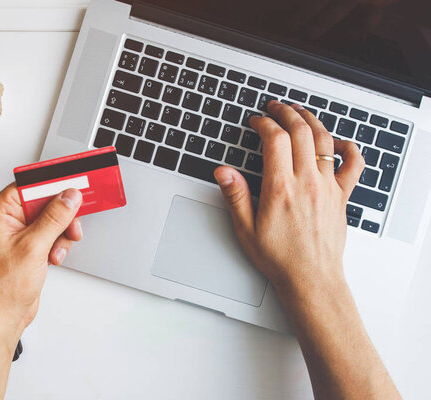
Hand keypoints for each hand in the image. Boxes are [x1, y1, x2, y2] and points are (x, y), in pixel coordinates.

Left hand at [0, 184, 82, 341]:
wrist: (2, 316)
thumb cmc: (1, 288)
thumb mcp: (33, 247)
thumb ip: (54, 218)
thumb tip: (69, 196)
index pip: (29, 186)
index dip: (53, 185)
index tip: (73, 184)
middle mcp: (6, 220)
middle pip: (44, 202)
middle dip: (61, 216)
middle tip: (72, 225)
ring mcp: (18, 234)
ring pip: (51, 219)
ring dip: (60, 234)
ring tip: (56, 250)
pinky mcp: (29, 246)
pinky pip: (50, 234)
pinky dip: (57, 244)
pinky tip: (53, 257)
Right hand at [214, 101, 364, 295]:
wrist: (311, 278)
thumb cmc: (280, 258)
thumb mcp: (246, 229)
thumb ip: (236, 196)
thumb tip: (224, 172)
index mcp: (281, 188)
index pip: (274, 139)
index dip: (264, 123)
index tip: (256, 121)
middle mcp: (307, 183)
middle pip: (300, 132)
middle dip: (286, 113)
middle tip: (275, 107)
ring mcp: (328, 187)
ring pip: (324, 140)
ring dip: (311, 120)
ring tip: (300, 112)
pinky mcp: (341, 196)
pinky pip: (353, 164)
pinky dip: (348, 147)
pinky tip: (339, 141)